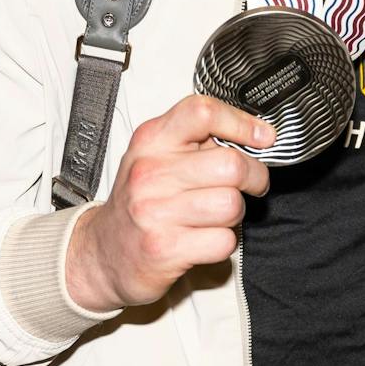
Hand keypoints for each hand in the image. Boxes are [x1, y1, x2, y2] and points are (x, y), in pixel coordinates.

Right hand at [64, 95, 271, 312]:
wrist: (102, 254)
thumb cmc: (138, 202)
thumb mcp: (156, 157)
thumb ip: (196, 141)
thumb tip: (257, 135)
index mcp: (151, 140)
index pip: (202, 112)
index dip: (241, 123)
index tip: (262, 137)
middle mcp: (149, 172)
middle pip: (231, 165)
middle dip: (254, 177)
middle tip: (250, 184)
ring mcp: (155, 212)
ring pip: (232, 205)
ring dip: (235, 213)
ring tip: (217, 214)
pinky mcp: (164, 249)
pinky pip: (224, 241)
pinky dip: (224, 242)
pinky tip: (204, 238)